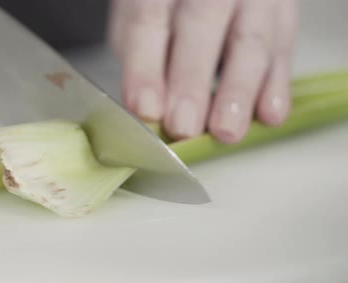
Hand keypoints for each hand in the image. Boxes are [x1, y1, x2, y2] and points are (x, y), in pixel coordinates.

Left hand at [108, 0, 296, 142]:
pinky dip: (278, 84)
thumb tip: (146, 111)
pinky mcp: (283, 11)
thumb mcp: (138, 21)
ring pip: (249, 40)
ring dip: (238, 90)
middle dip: (191, 80)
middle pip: (201, 24)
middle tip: (184, 126)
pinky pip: (284, 46)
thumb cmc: (164, 10)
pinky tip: (270, 115)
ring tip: (226, 130)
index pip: (148, 21)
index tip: (147, 109)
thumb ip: (139, 59)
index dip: (146, 68)